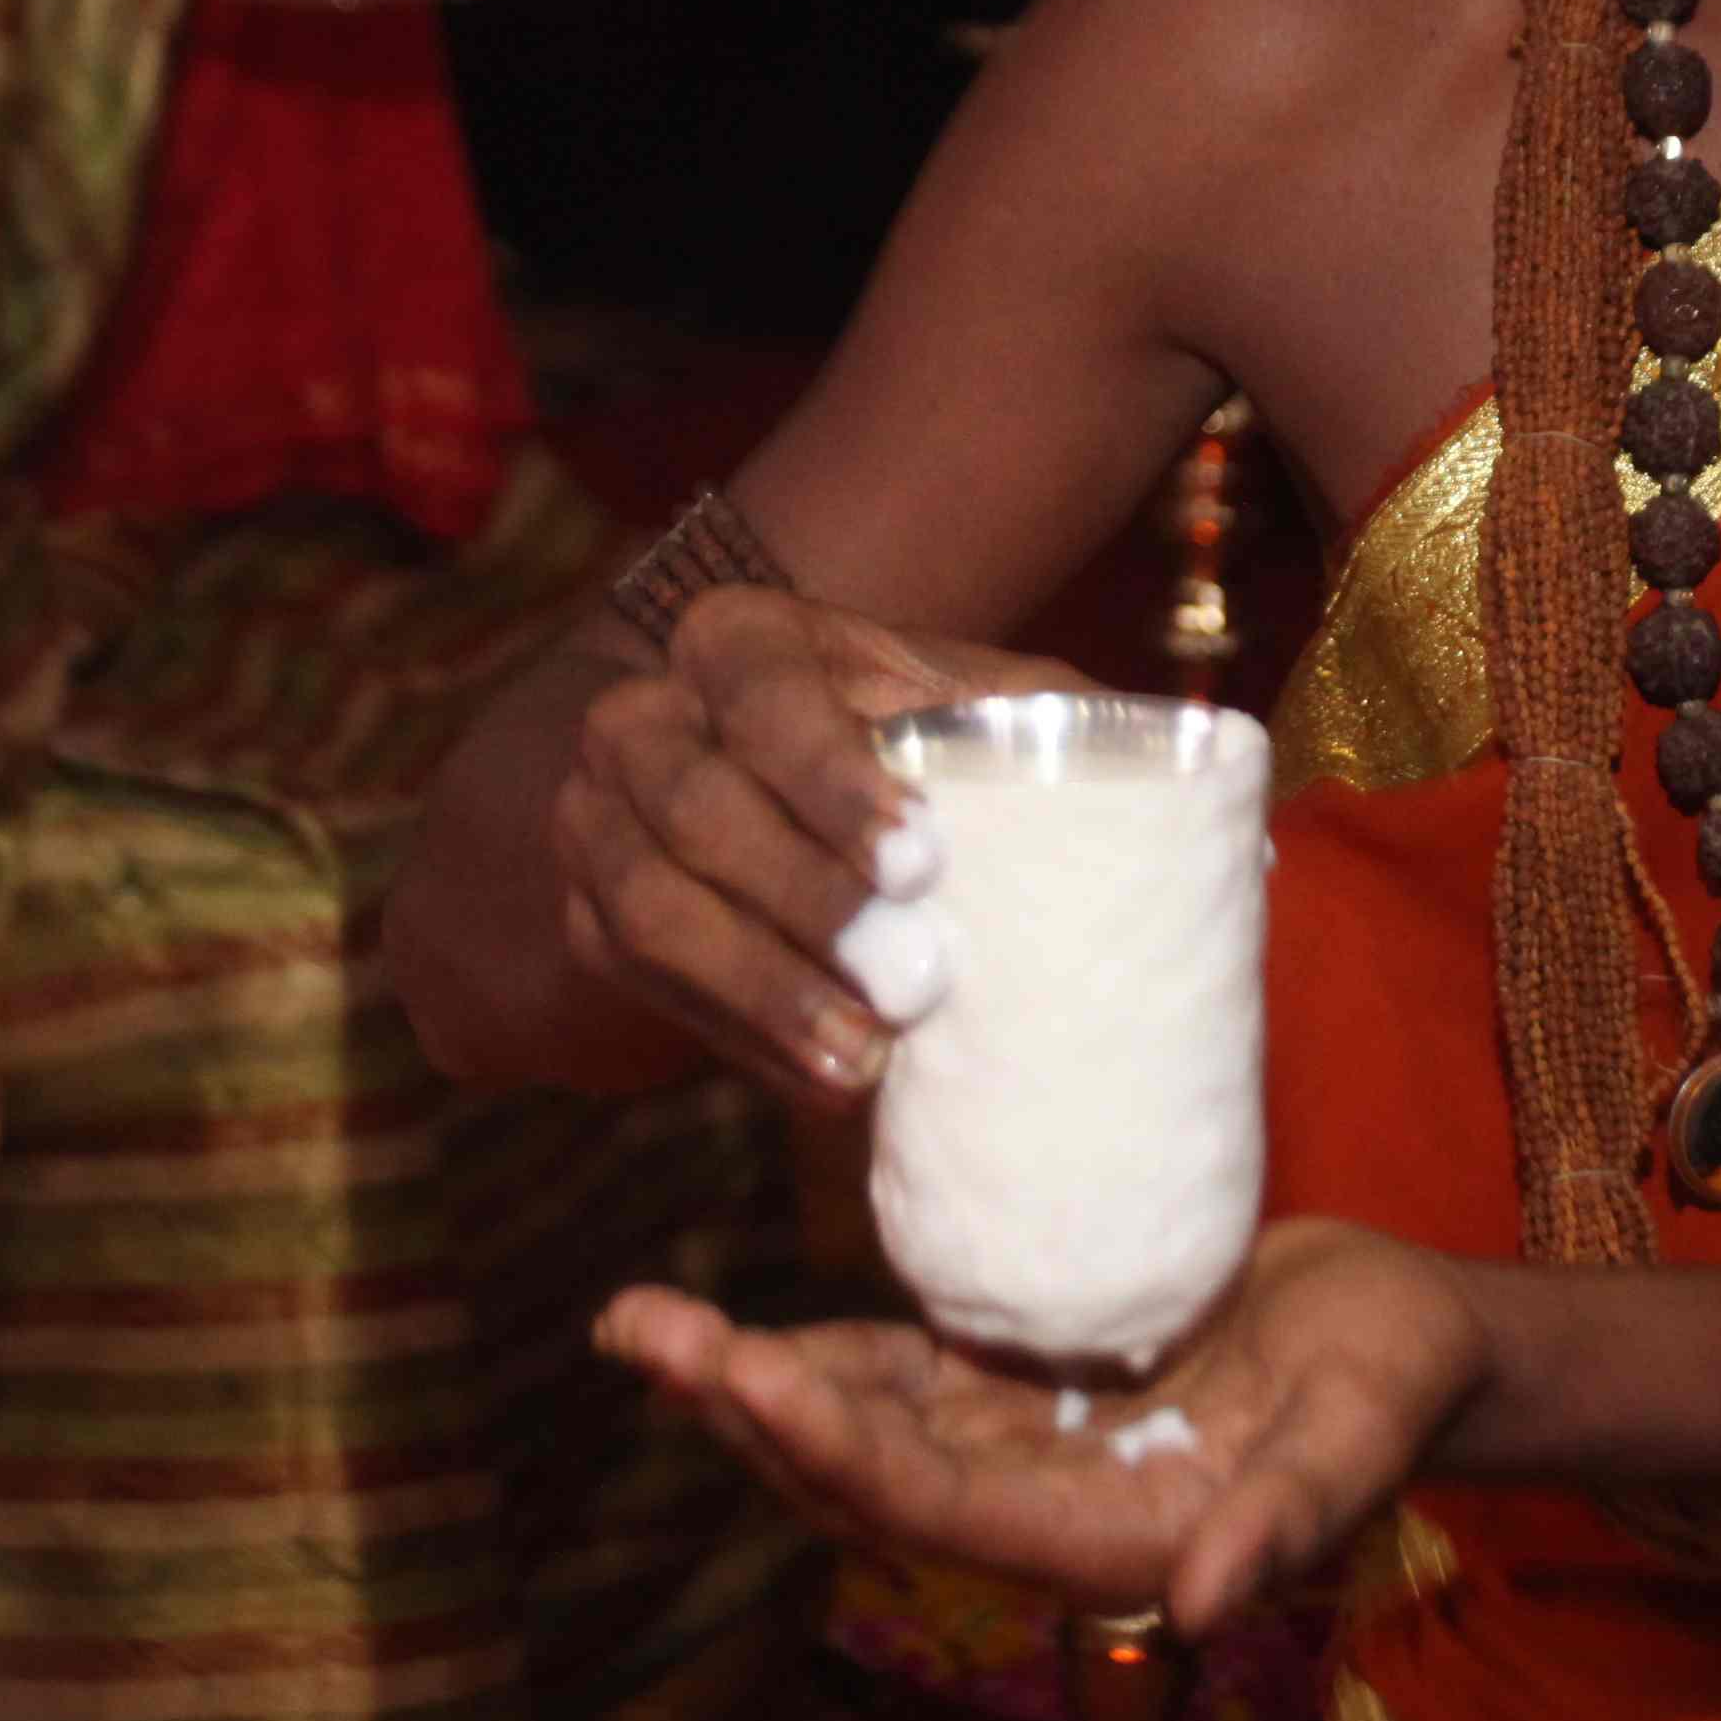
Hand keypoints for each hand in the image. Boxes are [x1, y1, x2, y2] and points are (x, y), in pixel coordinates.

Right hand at [548, 585, 1028, 1106]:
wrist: (843, 821)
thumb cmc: (941, 755)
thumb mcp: (990, 713)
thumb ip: (1036, 726)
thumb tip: (1131, 773)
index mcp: (739, 639)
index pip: (764, 694)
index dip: (834, 778)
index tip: (920, 860)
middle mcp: (642, 716)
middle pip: (697, 807)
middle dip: (805, 902)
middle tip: (912, 981)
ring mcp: (594, 819)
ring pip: (649, 910)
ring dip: (763, 991)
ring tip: (865, 1057)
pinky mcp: (589, 919)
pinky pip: (641, 987)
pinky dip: (742, 1039)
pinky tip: (828, 1081)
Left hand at [598, 1221, 1489, 1633]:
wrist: (1404, 1337)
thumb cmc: (1397, 1382)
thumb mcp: (1365, 1434)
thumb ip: (1290, 1521)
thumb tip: (1197, 1606)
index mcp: (1110, 1545)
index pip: (942, 1511)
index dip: (840, 1450)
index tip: (746, 1375)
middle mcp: (1039, 1516)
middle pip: (864, 1478)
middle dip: (750, 1413)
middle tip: (644, 1331)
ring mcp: (1016, 1454)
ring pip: (854, 1432)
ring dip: (745, 1387)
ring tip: (635, 1322)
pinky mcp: (1010, 1392)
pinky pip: (887, 1382)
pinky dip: (805, 1355)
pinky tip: (717, 1324)